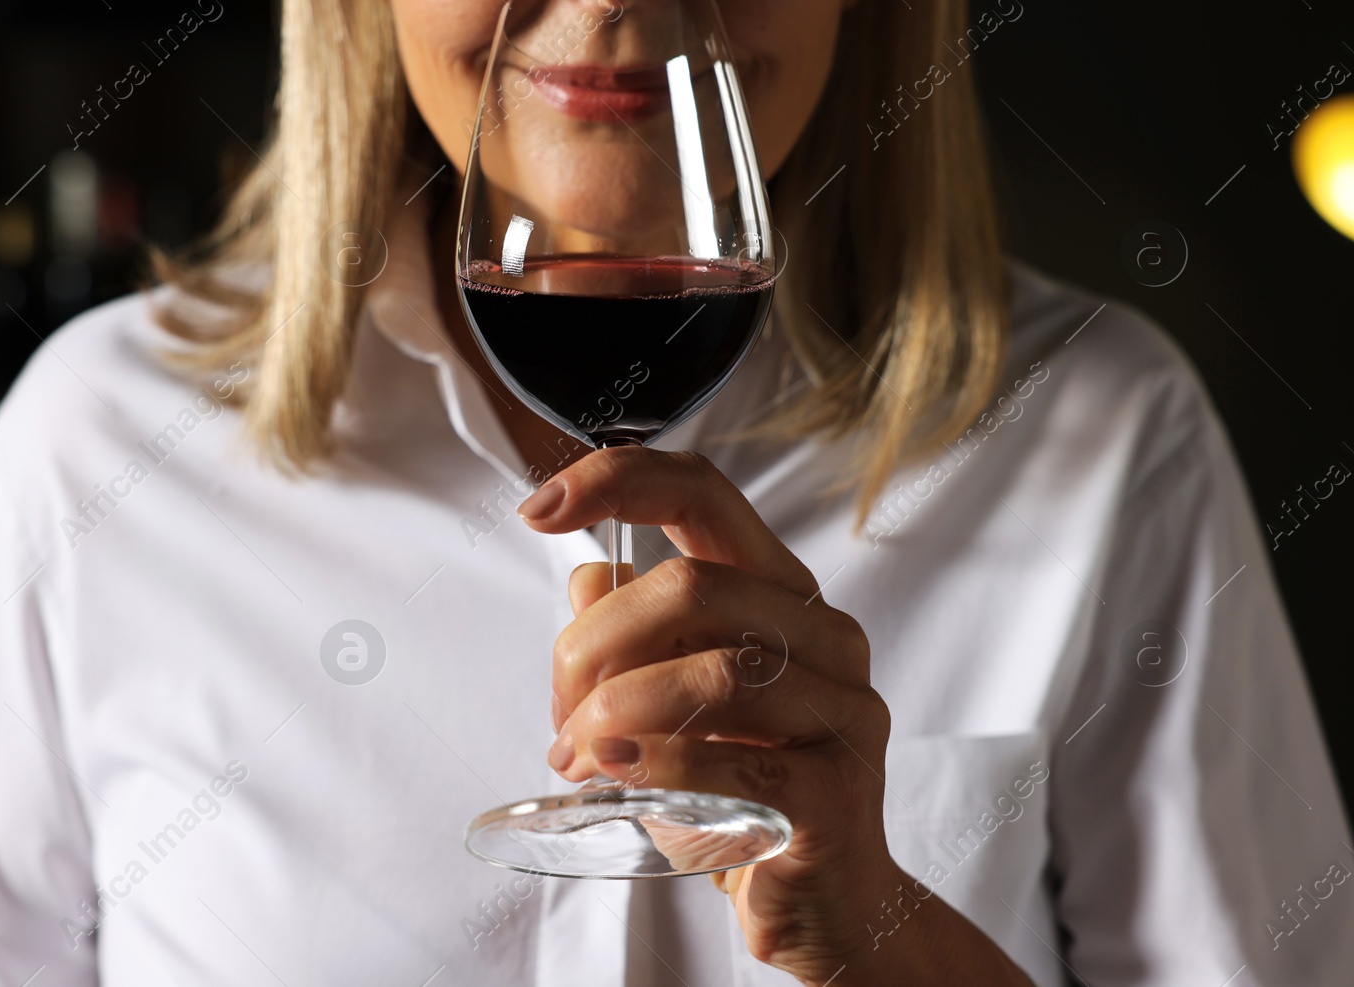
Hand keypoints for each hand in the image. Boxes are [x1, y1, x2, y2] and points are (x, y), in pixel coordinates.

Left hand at [518, 446, 1032, 985]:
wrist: (814, 901)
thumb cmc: (733, 791)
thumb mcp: (662, 699)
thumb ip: (629, 631)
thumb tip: (587, 576)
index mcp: (778, 592)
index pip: (701, 494)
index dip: (616, 482)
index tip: (540, 509)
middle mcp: (823, 635)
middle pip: (690, 589)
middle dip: (594, 648)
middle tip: (562, 713)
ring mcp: (843, 711)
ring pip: (714, 673)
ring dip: (616, 714)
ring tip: (579, 755)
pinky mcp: (838, 793)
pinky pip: (735, 764)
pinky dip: (658, 765)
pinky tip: (618, 775)